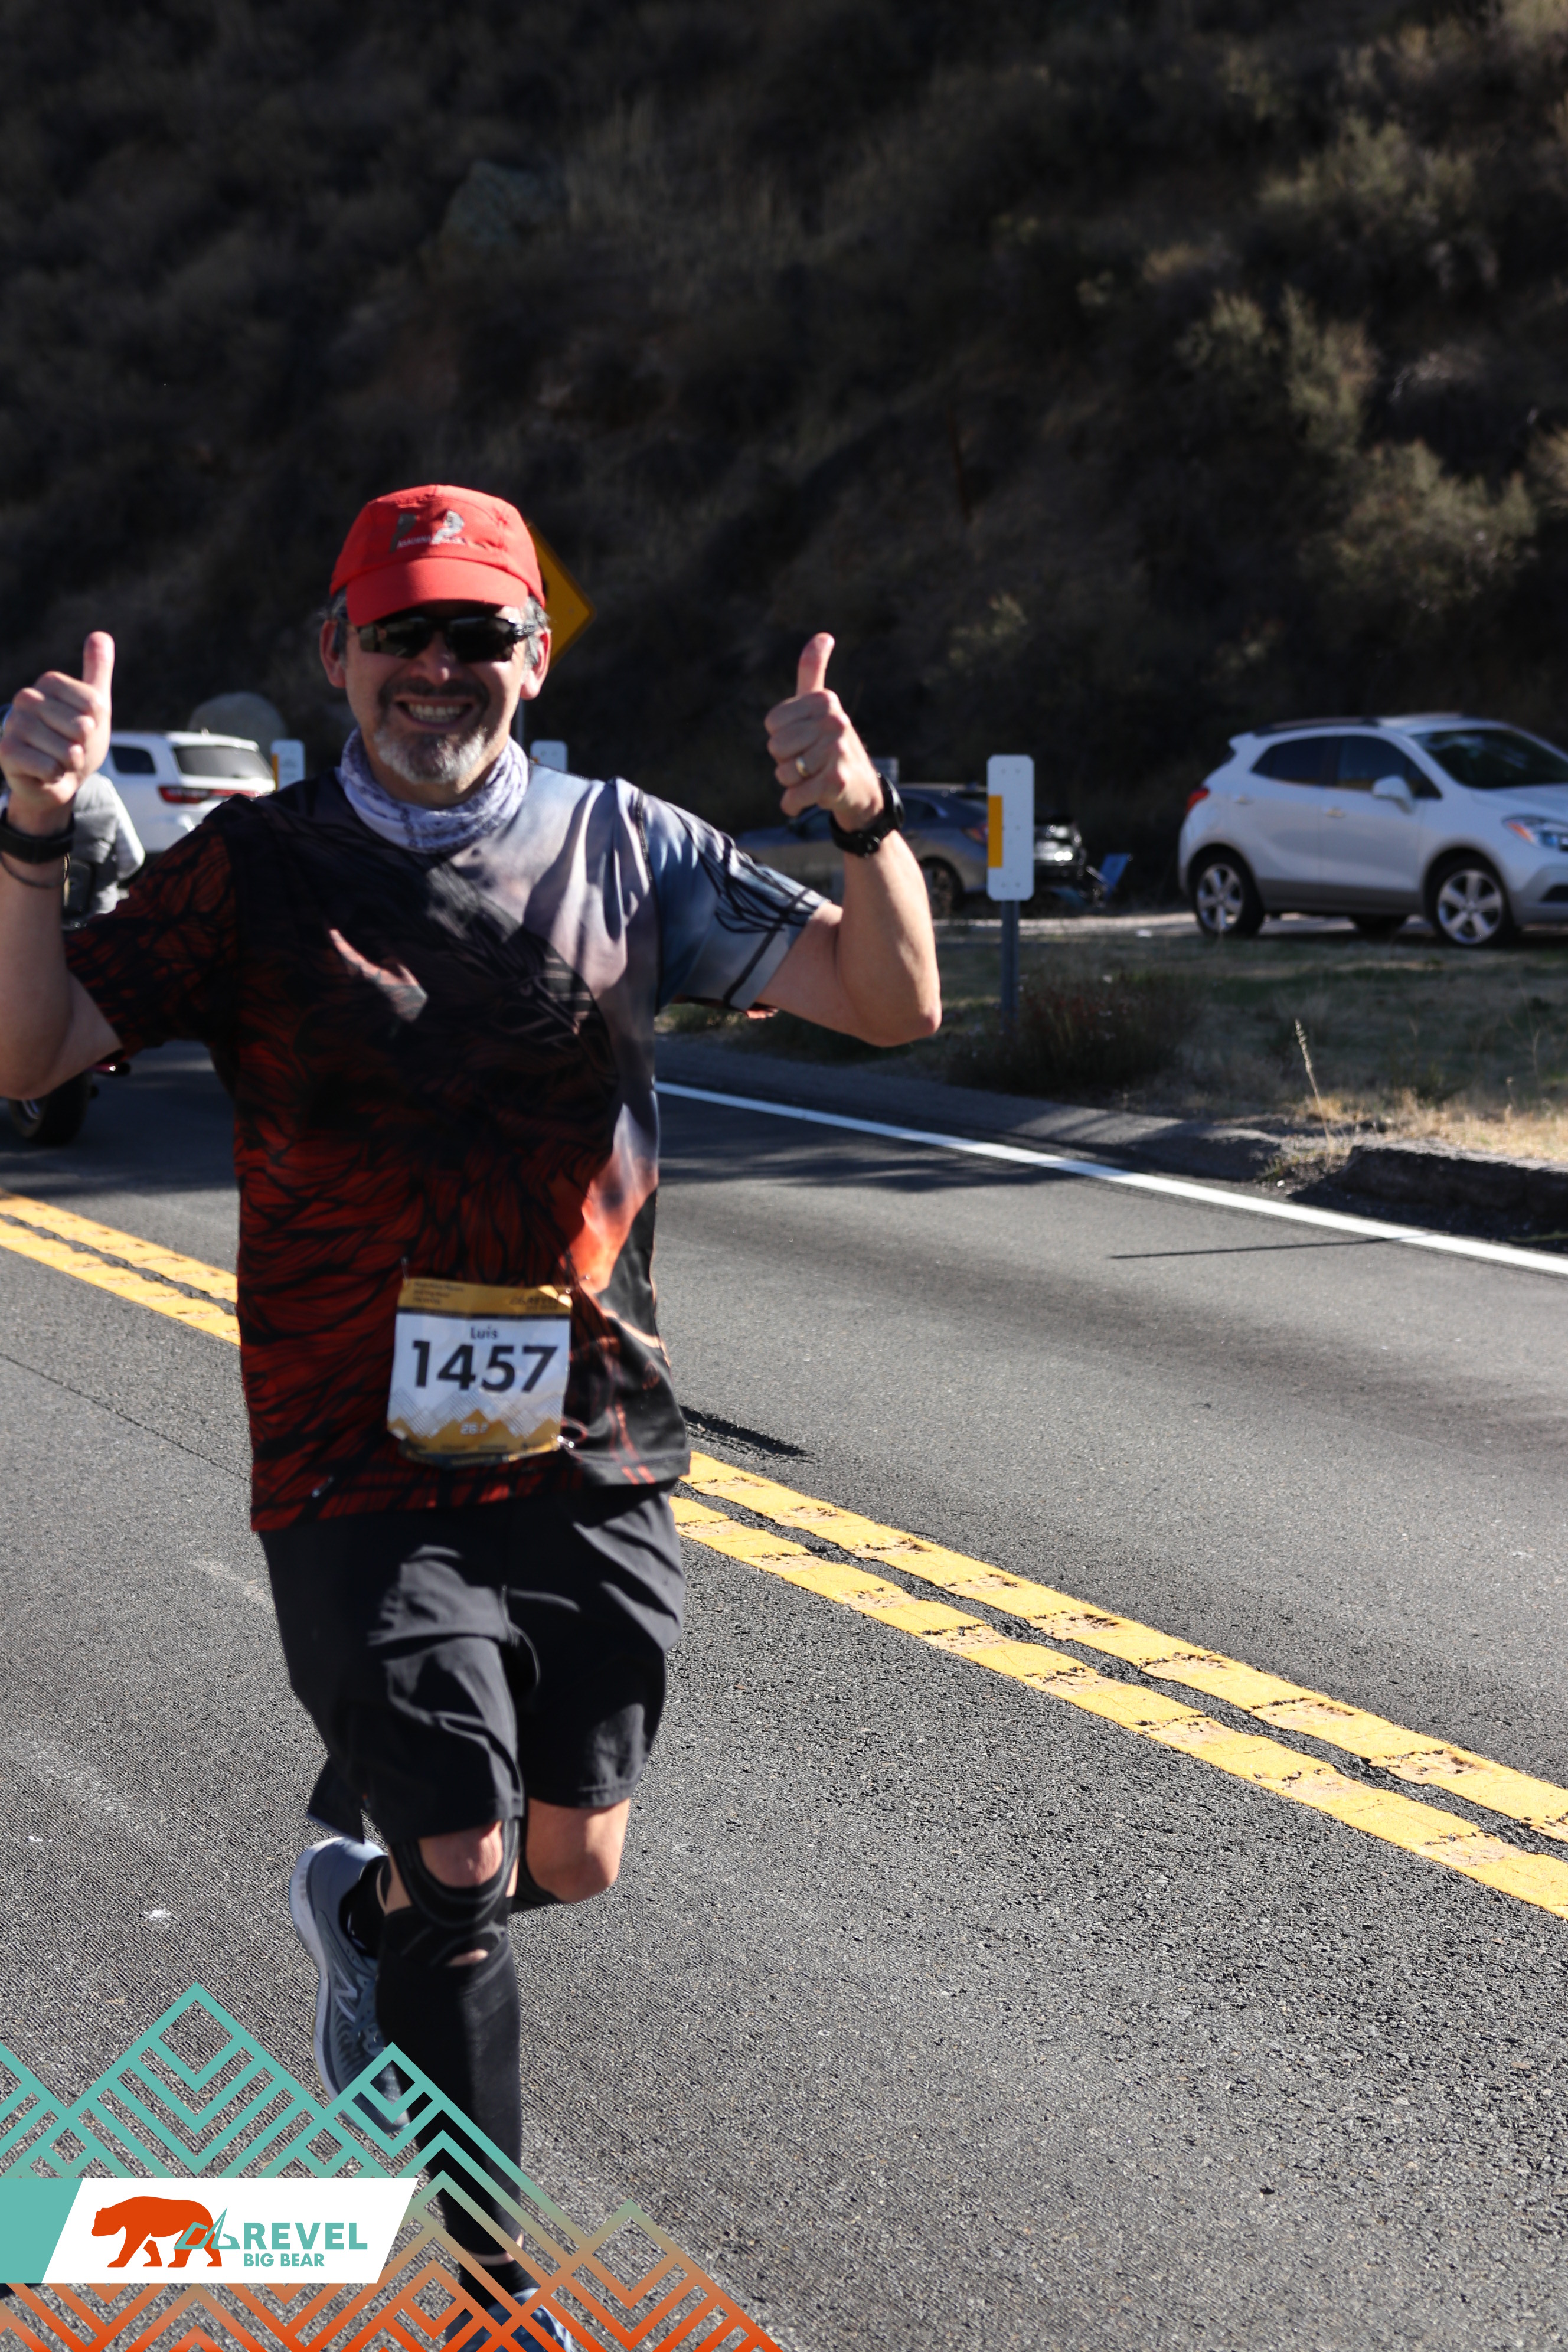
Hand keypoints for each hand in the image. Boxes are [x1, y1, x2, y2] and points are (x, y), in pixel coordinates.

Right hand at [0, 632, 114, 832]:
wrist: (58, 779)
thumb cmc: (76, 741)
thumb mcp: (94, 706)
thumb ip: (97, 671)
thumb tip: (100, 634)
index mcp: (48, 683)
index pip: (94, 704)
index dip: (96, 724)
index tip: (83, 729)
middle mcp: (26, 698)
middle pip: (82, 726)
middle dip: (83, 746)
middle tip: (69, 747)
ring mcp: (14, 723)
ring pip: (67, 749)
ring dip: (71, 763)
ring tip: (58, 760)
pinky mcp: (7, 751)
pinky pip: (50, 767)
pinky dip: (56, 775)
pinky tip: (46, 772)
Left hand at [765, 634, 883, 825]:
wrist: (861, 790)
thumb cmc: (833, 746)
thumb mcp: (822, 706)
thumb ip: (813, 671)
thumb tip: (823, 636)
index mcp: (825, 701)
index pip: (772, 723)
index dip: (782, 737)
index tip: (806, 739)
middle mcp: (834, 720)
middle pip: (776, 747)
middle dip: (787, 760)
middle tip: (812, 761)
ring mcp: (837, 750)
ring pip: (783, 772)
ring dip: (793, 782)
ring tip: (815, 777)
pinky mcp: (836, 780)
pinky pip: (794, 795)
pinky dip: (794, 804)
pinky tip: (811, 798)